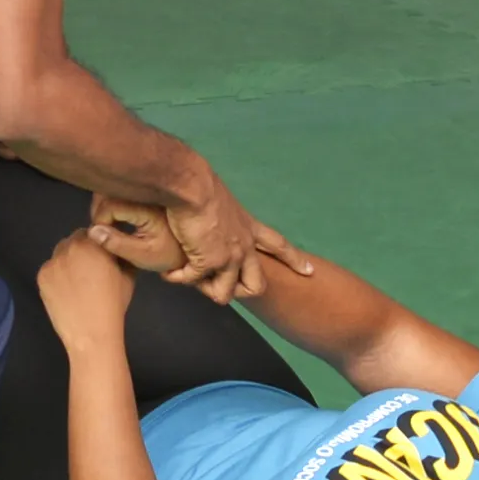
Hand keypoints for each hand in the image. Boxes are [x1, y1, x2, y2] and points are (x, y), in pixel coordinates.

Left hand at [35, 229, 140, 343]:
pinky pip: (50, 268)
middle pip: (75, 239)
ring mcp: (53, 262)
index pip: (93, 231)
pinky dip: (57, 275)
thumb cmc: (113, 305)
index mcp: (93, 244)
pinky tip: (66, 290)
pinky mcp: (41, 276)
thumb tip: (116, 247)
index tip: (100, 256)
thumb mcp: (128, 276)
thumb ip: (120, 255)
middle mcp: (70, 247)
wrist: (91, 333)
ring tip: (77, 281)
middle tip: (89, 269)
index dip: (97, 242)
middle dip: (82, 249)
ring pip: (60, 253)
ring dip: (68, 260)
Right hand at [86, 197, 186, 276]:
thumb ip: (116, 244)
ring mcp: (150, 189)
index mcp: (147, 208)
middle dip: (100, 211)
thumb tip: (92, 231)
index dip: (100, 221)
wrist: (193, 246)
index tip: (101, 236)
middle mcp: (148, 193)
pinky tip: (117, 216)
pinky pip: (126, 187)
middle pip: (111, 191)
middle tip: (101, 230)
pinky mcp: (150, 189)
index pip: (110, 206)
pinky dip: (116, 198)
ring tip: (108, 225)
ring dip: (106, 203)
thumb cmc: (169, 253)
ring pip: (117, 187)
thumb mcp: (142, 255)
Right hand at [158, 178, 313, 302]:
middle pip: (256, 283)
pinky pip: (192, 281)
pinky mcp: (209, 263)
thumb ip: (221, 215)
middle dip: (241, 291)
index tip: (309, 272)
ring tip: (187, 276)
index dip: (294, 260)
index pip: (279, 245)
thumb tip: (207, 218)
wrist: (190, 186)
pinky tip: (169, 273)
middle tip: (222, 288)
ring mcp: (229, 257)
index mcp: (249, 226)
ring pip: (225, 293)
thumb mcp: (221, 202)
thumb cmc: (200, 186)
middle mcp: (244, 245)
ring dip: (204, 288)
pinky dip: (178, 278)